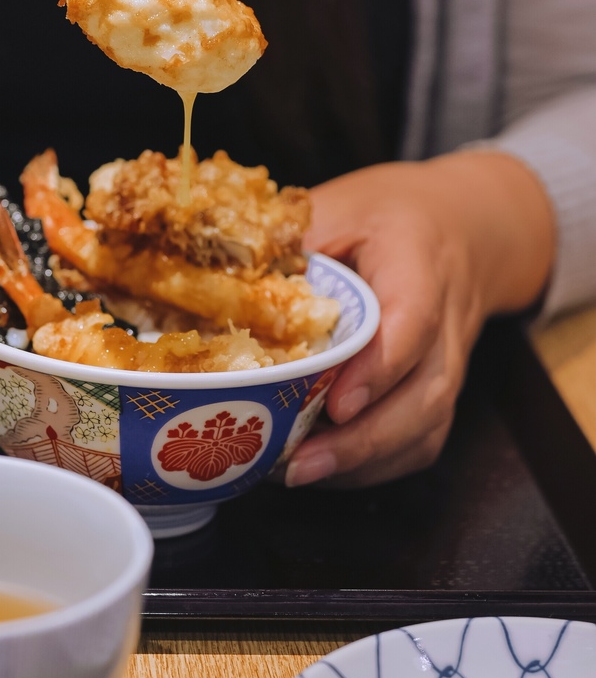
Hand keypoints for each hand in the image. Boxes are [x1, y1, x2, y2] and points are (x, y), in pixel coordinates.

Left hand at [284, 151, 554, 488]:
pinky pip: (423, 437)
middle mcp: (447, 316)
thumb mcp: (337, 205)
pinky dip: (378, 463)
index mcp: (419, 259)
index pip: (414, 318)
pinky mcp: (440, 384)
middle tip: (301, 462)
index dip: (379, 367)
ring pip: (429, 423)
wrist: (460, 222)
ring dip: (367, 460)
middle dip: (366, 439)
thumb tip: (217, 285)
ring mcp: (451, 357)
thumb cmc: (388, 213)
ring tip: (301, 473)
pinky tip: (327, 468)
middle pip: (427, 390)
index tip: (338, 402)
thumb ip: (291, 244)